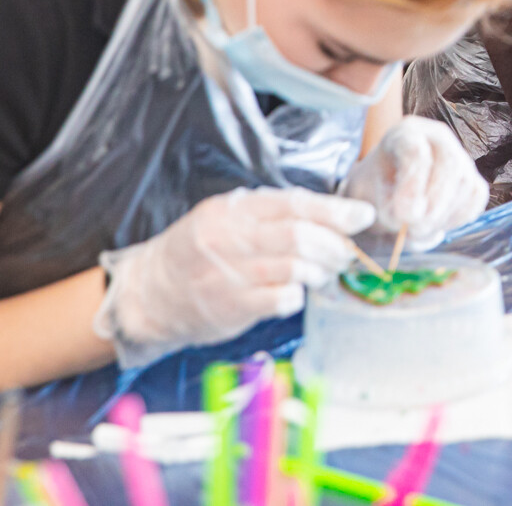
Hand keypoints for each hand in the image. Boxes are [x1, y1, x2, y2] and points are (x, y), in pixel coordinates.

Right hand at [95, 187, 374, 369]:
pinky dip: (298, 295)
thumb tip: (327, 213)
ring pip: (293, 268)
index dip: (334, 210)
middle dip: (334, 244)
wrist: (149, 293)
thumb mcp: (226, 219)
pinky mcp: (231, 307)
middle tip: (347, 251)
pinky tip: (297, 292)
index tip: (362, 215)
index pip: (293, 204)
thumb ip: (269, 214)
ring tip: (325, 271)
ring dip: (320, 270)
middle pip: (298, 236)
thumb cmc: (198, 252)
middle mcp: (229, 239)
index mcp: (232, 210)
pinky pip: (281, 299)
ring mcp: (228, 275)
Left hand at [341, 115, 489, 251]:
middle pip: (449, 163)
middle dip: (434, 203)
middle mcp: (438, 137)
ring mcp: (460, 156)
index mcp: (406, 133)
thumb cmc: (374, 190)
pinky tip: (436, 225)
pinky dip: (459, 216)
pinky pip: (477, 196)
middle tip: (414, 229)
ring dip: (443, 215)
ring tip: (418, 230)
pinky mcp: (473, 176)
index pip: (416, 150)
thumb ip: (381, 205)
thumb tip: (411, 218)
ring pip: (466, 182)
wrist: (388, 193)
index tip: (402, 216)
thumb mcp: (366, 195)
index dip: (412, 185)